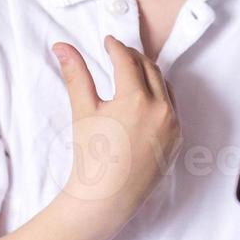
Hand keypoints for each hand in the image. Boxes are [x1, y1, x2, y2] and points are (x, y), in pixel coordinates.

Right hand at [50, 35, 181, 215]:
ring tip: (132, 72)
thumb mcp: (83, 110)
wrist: (106, 198)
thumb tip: (62, 46)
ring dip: (149, 75)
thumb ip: (76, 74)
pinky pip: (172, 109)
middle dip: (134, 57)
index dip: (116, 48)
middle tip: (118, 53)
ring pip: (164, 87)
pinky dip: (160, 97)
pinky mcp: (176, 140)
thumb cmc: (91, 156)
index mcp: (136, 99)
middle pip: (150, 69)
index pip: (127, 61)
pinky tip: (145, 99)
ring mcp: (172, 126)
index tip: (108, 41)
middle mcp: (160, 109)